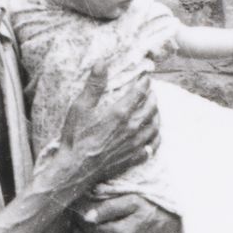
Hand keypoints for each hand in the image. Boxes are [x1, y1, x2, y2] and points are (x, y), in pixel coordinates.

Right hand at [42, 64, 157, 198]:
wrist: (75, 169)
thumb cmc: (76, 138)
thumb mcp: (80, 107)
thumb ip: (94, 85)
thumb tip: (102, 63)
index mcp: (120, 113)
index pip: (140, 92)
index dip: (145, 83)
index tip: (146, 77)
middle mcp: (132, 128)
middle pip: (151, 108)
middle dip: (153, 97)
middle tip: (151, 91)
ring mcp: (135, 145)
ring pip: (155, 126)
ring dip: (157, 115)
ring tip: (154, 109)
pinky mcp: (134, 158)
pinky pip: (153, 146)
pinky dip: (156, 137)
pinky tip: (154, 134)